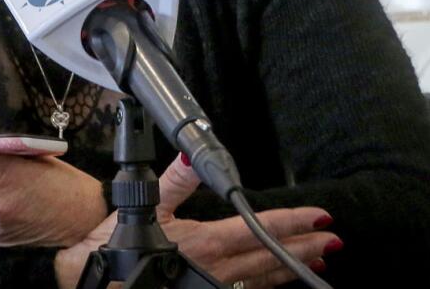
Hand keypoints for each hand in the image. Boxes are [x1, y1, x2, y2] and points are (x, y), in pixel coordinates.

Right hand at [54, 156, 341, 288]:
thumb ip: (173, 181)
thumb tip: (187, 155)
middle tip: (333, 239)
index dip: (291, 222)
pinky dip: (271, 286)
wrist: (95, 278)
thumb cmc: (117, 243)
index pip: (258, 228)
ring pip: (264, 279)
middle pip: (270, 256)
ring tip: (321, 260)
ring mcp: (213, 288)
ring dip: (294, 268)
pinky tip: (282, 281)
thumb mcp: (145, 206)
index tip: (320, 218)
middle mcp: (216, 270)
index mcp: (205, 243)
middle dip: (304, 247)